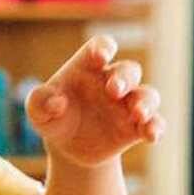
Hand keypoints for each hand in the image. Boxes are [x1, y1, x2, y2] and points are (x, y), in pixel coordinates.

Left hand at [26, 36, 163, 167]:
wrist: (67, 148)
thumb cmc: (53, 118)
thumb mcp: (37, 111)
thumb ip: (39, 102)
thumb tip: (56, 103)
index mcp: (88, 67)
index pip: (100, 47)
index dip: (103, 48)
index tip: (101, 56)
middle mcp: (112, 81)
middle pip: (129, 70)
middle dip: (125, 78)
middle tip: (114, 90)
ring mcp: (127, 104)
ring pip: (147, 95)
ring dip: (145, 102)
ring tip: (138, 113)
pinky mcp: (136, 127)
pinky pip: (154, 123)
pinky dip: (156, 127)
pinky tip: (152, 136)